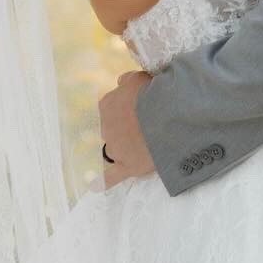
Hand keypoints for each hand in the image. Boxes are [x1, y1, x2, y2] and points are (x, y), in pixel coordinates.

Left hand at [98, 69, 155, 185]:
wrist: (168, 116)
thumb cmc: (155, 92)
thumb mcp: (140, 77)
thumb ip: (127, 80)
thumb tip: (120, 82)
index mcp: (107, 105)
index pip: (113, 105)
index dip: (128, 107)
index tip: (141, 107)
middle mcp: (106, 127)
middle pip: (114, 128)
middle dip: (127, 127)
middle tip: (147, 124)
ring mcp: (116, 148)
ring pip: (117, 148)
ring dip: (126, 146)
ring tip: (146, 144)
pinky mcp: (127, 167)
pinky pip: (111, 177)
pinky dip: (103, 181)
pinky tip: (94, 186)